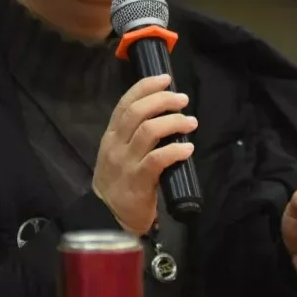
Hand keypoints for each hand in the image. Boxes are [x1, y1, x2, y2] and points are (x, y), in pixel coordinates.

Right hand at [92, 74, 196, 235]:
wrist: (106, 219)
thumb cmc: (119, 182)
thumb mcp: (118, 153)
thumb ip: (133, 135)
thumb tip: (164, 114)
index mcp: (111, 135)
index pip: (125, 103)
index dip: (145, 87)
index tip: (164, 78)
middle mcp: (116, 145)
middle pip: (137, 112)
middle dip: (162, 100)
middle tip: (183, 99)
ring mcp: (126, 163)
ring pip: (148, 132)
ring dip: (173, 122)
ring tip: (191, 122)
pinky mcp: (138, 181)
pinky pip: (157, 160)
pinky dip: (175, 150)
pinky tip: (188, 149)